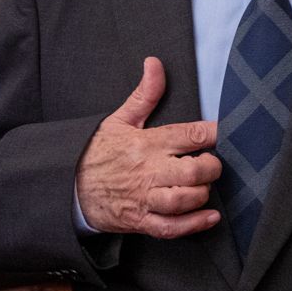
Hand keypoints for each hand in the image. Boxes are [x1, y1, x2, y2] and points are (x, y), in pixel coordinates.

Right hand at [75, 57, 222, 238]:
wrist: (66, 186)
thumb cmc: (98, 152)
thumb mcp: (119, 119)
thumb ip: (145, 94)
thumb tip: (155, 64)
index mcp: (146, 142)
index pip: (189, 135)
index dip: (214, 133)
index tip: (224, 132)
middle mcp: (148, 170)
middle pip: (192, 171)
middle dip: (211, 167)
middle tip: (211, 164)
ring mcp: (144, 197)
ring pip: (183, 199)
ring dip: (201, 194)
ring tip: (203, 186)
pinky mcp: (139, 220)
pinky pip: (170, 227)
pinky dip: (193, 224)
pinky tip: (209, 217)